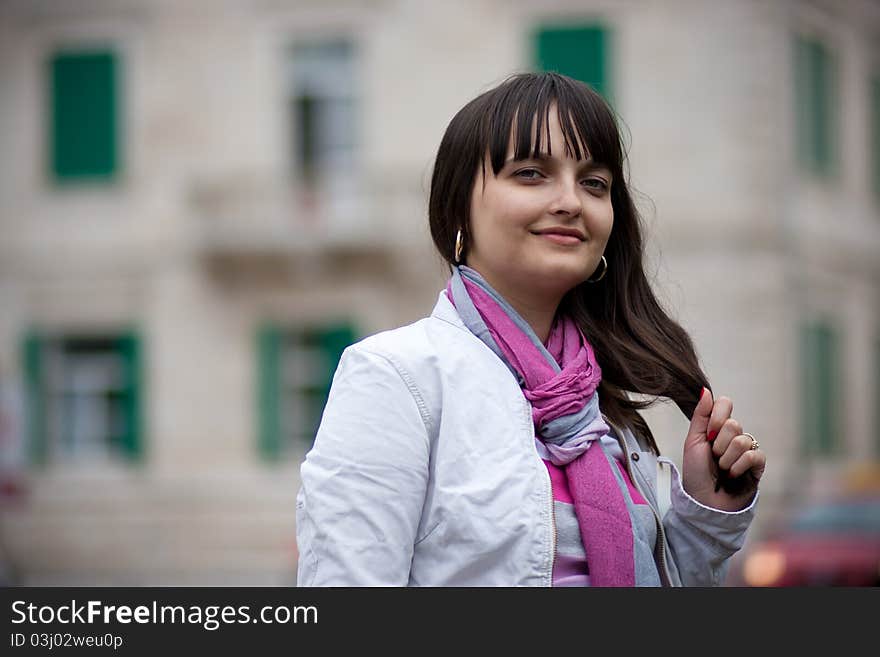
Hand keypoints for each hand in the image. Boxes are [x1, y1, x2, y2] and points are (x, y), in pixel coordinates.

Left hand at [681, 387, 765, 510]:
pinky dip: (739, 466)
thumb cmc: (696, 473)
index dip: (718, 416)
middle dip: (718, 444)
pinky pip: (754, 455)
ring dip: (726, 458)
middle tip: (713, 457)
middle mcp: (734, 436)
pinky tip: (732, 475)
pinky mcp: (758, 466)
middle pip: (734, 424)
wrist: (703, 502)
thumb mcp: (693, 441)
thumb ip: (700, 416)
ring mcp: (747, 450)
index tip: (709, 432)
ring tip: (721, 470)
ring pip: (743, 440)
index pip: (726, 403)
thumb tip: (705, 390)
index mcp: (717, 428)